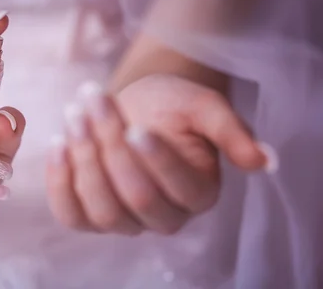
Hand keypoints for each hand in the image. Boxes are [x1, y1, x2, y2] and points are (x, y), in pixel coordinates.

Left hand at [46, 74, 273, 234]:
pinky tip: (58, 143)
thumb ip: (230, 131)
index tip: (136, 125)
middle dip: (111, 148)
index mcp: (198, 192)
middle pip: (136, 198)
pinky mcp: (89, 216)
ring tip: (74, 115)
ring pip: (102, 210)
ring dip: (83, 159)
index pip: (178, 187)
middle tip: (94, 102)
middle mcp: (164, 217)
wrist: (137, 106)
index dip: (156, 160)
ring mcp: (124, 221)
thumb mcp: (203, 106)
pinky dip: (59, 183)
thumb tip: (265, 162)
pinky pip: (70, 214)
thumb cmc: (172, 105)